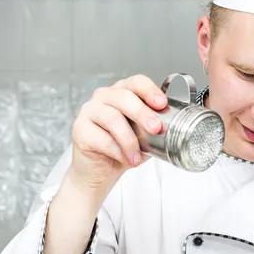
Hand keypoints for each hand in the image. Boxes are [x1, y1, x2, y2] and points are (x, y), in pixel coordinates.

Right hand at [69, 74, 167, 195]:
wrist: (100, 171)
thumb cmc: (123, 148)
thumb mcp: (144, 136)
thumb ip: (154, 127)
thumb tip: (174, 126)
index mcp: (122, 92)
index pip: (136, 82)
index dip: (150, 90)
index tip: (162, 104)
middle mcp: (103, 96)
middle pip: (124, 97)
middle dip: (143, 113)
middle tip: (156, 129)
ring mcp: (89, 111)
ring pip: (112, 118)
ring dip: (129, 140)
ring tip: (137, 156)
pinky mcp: (79, 129)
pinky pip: (101, 138)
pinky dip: (117, 151)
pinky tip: (125, 159)